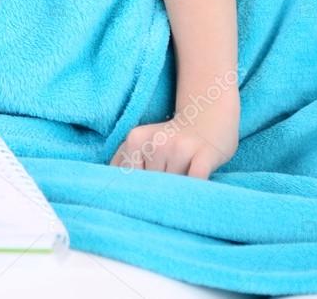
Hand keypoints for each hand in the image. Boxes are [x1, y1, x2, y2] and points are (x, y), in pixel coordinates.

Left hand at [108, 100, 239, 179]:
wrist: (207, 114)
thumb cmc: (171, 139)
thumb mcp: (142, 143)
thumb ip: (125, 162)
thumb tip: (109, 190)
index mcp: (135, 139)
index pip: (128, 177)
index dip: (135, 192)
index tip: (137, 201)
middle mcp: (156, 142)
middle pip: (151, 185)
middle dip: (157, 192)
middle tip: (165, 191)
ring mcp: (181, 147)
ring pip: (173, 186)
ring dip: (178, 192)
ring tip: (183, 182)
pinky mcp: (205, 154)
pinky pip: (196, 181)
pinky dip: (195, 191)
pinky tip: (195, 192)